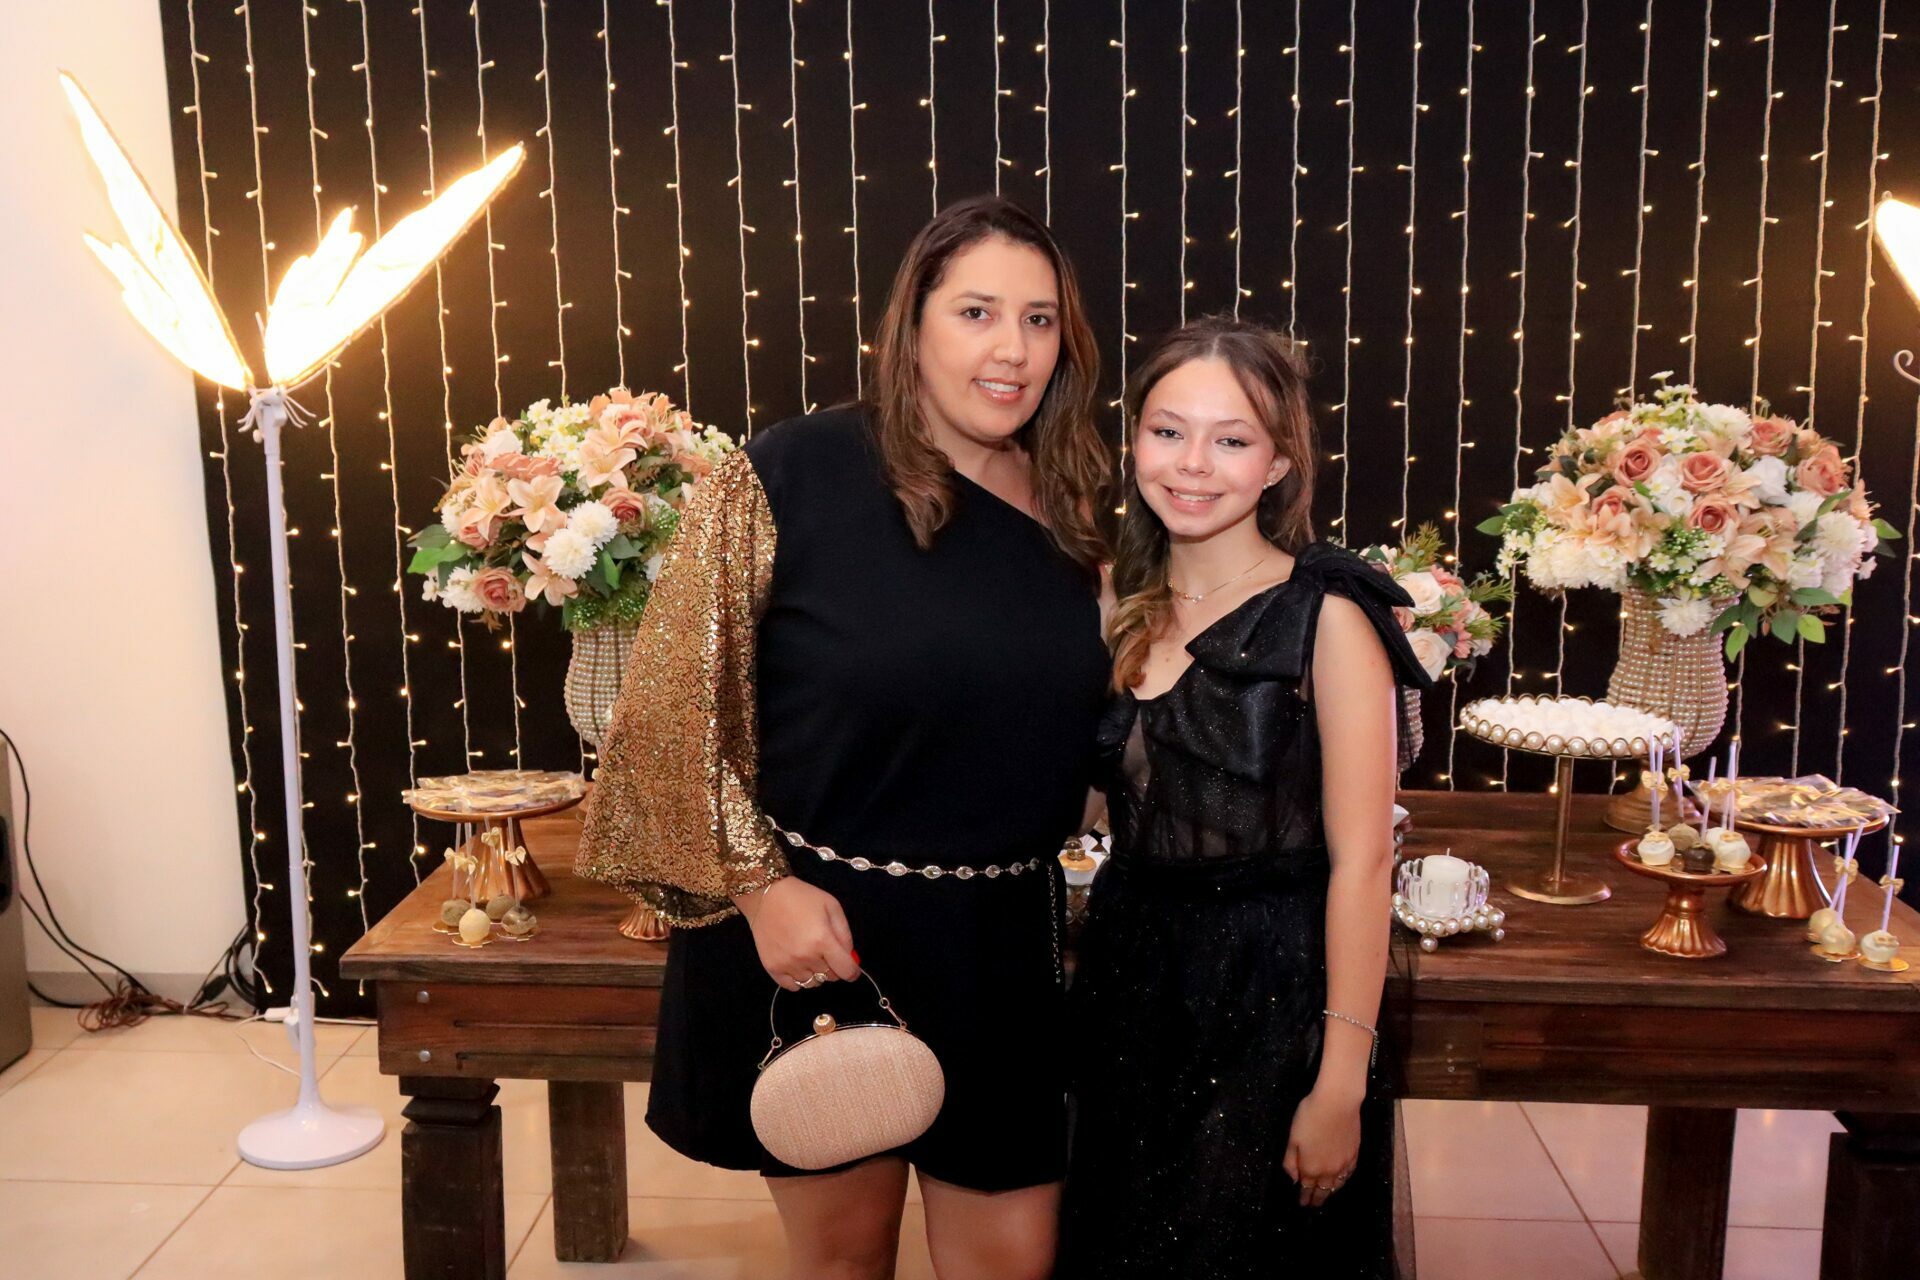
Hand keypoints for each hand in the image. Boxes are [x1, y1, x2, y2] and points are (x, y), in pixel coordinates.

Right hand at [733, 878, 859, 990]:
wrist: (766, 896)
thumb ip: (845, 934)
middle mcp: (805, 957)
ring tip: (809, 956)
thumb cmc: (802, 898)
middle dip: (833, 967)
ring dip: (816, 973)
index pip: (846, 971)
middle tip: (825, 951)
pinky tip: (796, 964)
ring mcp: (787, 964)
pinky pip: (792, 986)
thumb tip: (850, 958)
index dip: (852, 971)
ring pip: (812, 983)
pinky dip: (798, 979)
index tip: (851, 967)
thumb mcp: (832, 907)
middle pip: (830, 977)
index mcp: (823, 941)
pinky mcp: (772, 968)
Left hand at [1282, 1086, 1362, 1208]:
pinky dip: (1343, 1181)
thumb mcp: (1292, 1139)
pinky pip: (1348, 1174)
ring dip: (1330, 1192)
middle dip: (1317, 1199)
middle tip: (1313, 1205)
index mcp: (1311, 1168)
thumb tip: (1294, 1180)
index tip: (1303, 1204)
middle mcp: (1329, 1171)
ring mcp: (1344, 1164)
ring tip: (1326, 1195)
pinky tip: (1341, 1180)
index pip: (1307, 1188)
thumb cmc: (1309, 1117)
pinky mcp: (1354, 1154)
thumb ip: (1291, 1162)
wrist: (1337, 1103)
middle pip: (1323, 1190)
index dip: (1304, 1198)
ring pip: (1337, 1185)